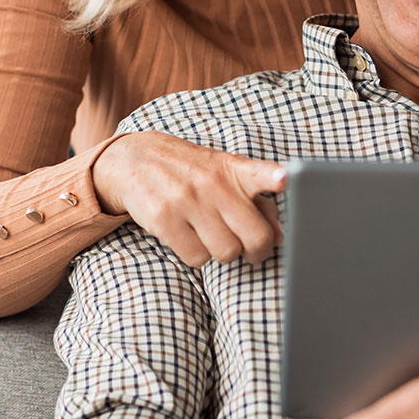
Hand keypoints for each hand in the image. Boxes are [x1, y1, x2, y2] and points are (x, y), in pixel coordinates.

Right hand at [92, 131, 285, 266]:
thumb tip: (280, 235)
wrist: (134, 160)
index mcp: (232, 168)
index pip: (257, 172)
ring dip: (221, 252)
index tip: (284, 179)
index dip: (273, 177)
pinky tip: (189, 237)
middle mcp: (211, 182)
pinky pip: (197, 258)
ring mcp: (186, 200)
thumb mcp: (223, 175)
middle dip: (255, 250)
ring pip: (226, 252)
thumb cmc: (190, 172)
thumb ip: (257, 202)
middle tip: (247, 247)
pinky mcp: (163, 218)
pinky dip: (197, 255)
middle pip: (254, 236)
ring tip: (210, 234)